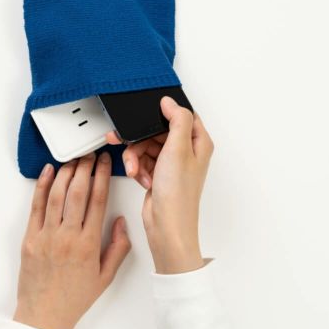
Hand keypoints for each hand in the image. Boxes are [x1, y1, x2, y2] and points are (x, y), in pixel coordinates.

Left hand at [13, 152, 130, 328]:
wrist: (44, 314)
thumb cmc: (74, 297)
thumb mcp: (106, 276)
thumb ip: (118, 247)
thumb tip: (120, 220)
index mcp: (88, 244)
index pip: (98, 200)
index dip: (102, 176)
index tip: (105, 162)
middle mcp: (67, 236)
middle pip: (78, 192)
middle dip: (85, 168)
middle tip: (90, 154)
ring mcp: (46, 236)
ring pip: (56, 194)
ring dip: (66, 173)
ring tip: (74, 159)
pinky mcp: (29, 238)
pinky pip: (36, 206)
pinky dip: (41, 186)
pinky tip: (48, 172)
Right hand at [106, 96, 213, 273]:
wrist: (166, 226)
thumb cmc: (178, 195)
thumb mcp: (178, 149)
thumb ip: (177, 120)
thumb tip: (170, 102)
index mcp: (198, 142)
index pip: (181, 115)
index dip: (163, 114)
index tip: (149, 117)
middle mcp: (186, 152)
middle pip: (157, 131)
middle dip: (141, 140)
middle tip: (130, 144)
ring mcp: (171, 163)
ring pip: (146, 146)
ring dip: (136, 157)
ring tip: (137, 169)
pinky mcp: (158, 174)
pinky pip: (141, 160)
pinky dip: (137, 168)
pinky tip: (141, 178)